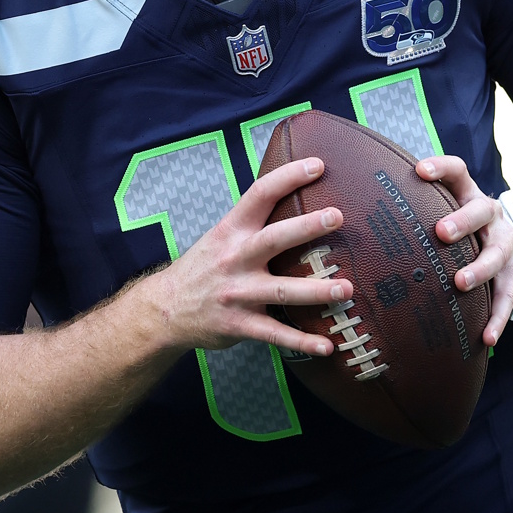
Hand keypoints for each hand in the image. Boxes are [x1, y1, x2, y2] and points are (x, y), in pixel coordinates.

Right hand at [140, 157, 355, 356]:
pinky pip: (275, 334)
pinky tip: (327, 346)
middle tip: (337, 217)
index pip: (259, 194)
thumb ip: (254, 223)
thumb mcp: (221, 237)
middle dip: (306, 227)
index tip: (317, 165)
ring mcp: (238, 293)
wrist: (166, 309)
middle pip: (273, 238)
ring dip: (316, 291)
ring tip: (347, 288)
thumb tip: (298, 200)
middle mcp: (235, 258)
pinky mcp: (240, 325)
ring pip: (281, 291)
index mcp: (232, 230)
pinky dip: (302, 342)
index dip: (288, 177)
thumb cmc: (204, 267)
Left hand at [415, 155, 512, 345]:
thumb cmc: (452, 224)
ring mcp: (506, 242)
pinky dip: (498, 316)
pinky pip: (509, 294)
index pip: (457, 171)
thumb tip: (347, 214)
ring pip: (498, 252)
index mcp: (467, 193)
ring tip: (460, 282)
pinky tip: (486, 337)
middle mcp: (491, 214)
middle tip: (441, 232)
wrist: (502, 238)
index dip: (441, 168)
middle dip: (462, 221)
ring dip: (481, 268)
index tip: (419, 171)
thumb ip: (407, 208)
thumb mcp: (438, 208)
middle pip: (481, 210)